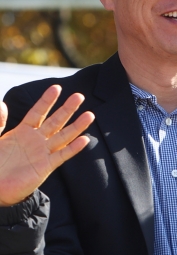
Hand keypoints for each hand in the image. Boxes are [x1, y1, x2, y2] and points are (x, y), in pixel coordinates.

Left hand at [0, 85, 94, 205]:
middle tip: (79, 96)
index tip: (56, 88)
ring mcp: (43, 153)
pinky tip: (84, 140)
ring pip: (63, 136)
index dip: (46, 101)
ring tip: (89, 115)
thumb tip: (2, 104)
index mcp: (22, 131)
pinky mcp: (46, 167)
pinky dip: (73, 148)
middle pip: (55, 121)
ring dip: (77, 126)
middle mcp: (36, 140)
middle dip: (67, 109)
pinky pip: (62, 155)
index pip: (38, 112)